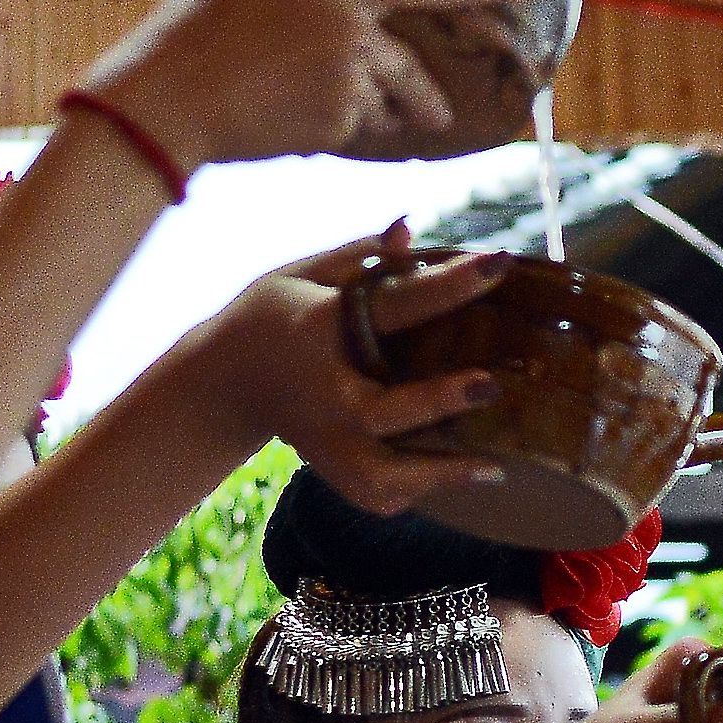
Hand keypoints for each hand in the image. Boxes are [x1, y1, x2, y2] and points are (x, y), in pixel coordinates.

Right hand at [79, 0, 543, 171]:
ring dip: (361, 114)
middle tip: (430, 117)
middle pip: (410, 72)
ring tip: (303, 110)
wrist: (168, 98)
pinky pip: (354, 133)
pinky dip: (329, 132)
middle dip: (421, 101)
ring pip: (382, 106)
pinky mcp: (337, 124)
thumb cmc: (201, 26)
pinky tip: (283, 124)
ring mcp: (349, 78)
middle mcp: (356, 28)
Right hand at [139, 223, 515, 516]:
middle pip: (380, 411)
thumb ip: (359, 256)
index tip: (499, 262)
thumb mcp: (302, 274)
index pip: (391, 305)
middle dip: (435, 401)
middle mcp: (323, 395)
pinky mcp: (331, 472)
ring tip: (495, 466)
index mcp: (318, 331)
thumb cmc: (274, 317)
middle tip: (489, 385)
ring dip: (438, 473)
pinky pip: (379, 494)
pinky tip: (463, 475)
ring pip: (381, 475)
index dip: (448, 283)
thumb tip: (411, 228)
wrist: (223, 383)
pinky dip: (419, 490)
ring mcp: (324, 443)